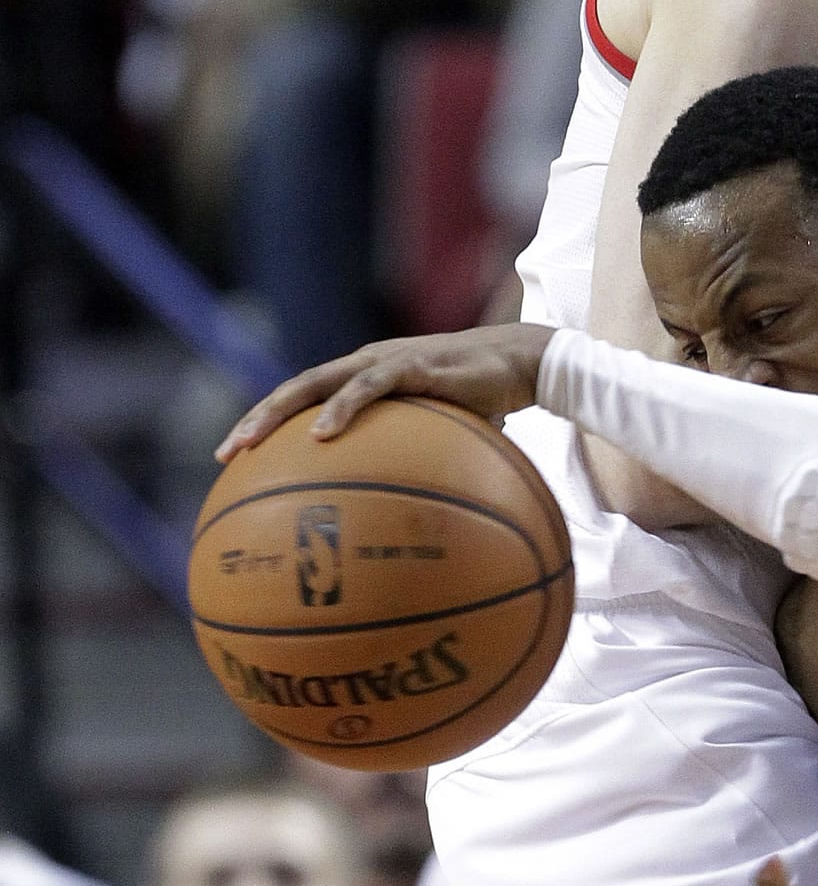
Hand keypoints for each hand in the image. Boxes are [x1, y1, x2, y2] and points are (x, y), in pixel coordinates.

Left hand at [215, 324, 555, 461]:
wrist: (525, 363)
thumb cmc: (486, 403)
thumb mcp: (447, 440)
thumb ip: (423, 467)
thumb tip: (410, 524)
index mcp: (369, 379)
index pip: (308, 399)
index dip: (270, 425)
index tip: (236, 461)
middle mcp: (367, 365)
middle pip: (298, 388)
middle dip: (257, 420)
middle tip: (224, 455)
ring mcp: (386, 361)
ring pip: (317, 382)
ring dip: (279, 412)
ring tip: (250, 443)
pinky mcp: (411, 363)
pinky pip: (367, 387)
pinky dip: (340, 409)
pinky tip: (321, 437)